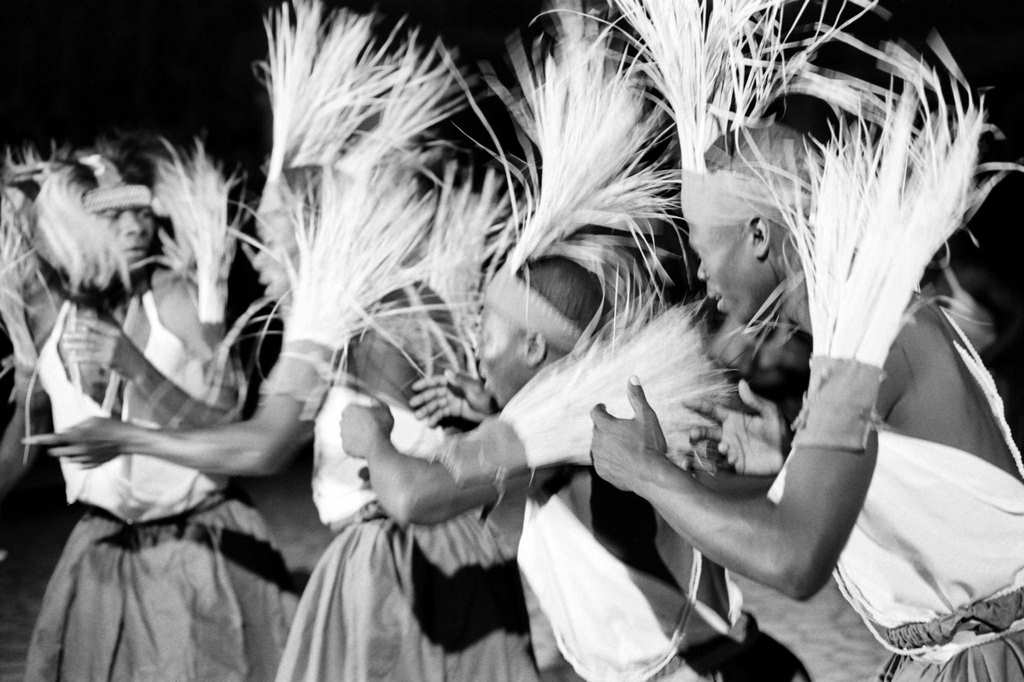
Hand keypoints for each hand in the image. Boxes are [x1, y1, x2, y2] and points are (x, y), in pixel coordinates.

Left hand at [27, 417, 143, 467]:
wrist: (127, 440)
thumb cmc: (111, 426)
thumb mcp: (92, 420)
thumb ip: (76, 426)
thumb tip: (65, 433)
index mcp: (77, 436)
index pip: (52, 439)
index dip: (37, 440)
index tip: (26, 440)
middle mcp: (78, 450)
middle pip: (56, 452)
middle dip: (58, 447)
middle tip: (69, 440)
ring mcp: (84, 459)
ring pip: (67, 458)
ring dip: (70, 452)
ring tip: (86, 443)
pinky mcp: (90, 465)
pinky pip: (78, 463)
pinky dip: (81, 457)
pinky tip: (93, 450)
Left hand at [59, 315, 142, 377]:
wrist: (141, 369)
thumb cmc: (130, 356)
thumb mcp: (121, 341)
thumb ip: (106, 335)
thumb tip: (87, 329)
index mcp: (116, 332)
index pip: (97, 323)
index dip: (84, 320)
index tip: (74, 320)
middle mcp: (113, 339)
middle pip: (89, 335)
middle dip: (75, 335)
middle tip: (65, 336)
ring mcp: (111, 350)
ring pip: (87, 346)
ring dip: (74, 346)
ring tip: (65, 345)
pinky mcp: (108, 360)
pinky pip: (89, 358)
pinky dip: (79, 358)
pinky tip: (72, 358)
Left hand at [340, 401, 393, 459]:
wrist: (377, 446)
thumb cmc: (381, 426)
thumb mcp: (384, 409)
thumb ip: (377, 402)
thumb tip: (373, 400)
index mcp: (350, 409)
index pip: (352, 408)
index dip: (361, 412)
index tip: (368, 416)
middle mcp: (343, 421)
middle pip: (348, 420)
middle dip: (357, 423)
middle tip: (369, 427)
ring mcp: (343, 435)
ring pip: (349, 433)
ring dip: (357, 434)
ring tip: (369, 437)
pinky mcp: (345, 447)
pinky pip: (351, 445)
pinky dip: (357, 445)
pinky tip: (366, 445)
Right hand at [409, 371, 494, 426]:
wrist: (494, 412)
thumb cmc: (486, 397)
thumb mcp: (474, 388)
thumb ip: (460, 380)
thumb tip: (446, 371)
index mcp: (456, 381)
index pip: (438, 381)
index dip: (426, 383)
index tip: (415, 388)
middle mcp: (452, 389)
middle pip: (434, 393)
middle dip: (423, 398)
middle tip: (412, 404)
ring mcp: (453, 400)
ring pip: (436, 404)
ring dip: (427, 410)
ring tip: (418, 416)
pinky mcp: (454, 410)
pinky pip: (442, 413)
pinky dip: (435, 418)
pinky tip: (429, 424)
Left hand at [590, 377, 668, 492]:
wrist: (651, 476)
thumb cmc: (650, 445)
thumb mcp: (647, 417)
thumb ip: (637, 397)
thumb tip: (632, 378)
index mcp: (605, 426)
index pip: (596, 412)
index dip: (600, 408)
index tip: (603, 407)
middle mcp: (597, 442)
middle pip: (598, 430)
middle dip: (606, 427)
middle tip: (619, 429)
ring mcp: (599, 458)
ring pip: (599, 447)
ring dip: (607, 444)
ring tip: (623, 446)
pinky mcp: (602, 472)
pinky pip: (603, 462)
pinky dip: (610, 459)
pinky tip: (622, 460)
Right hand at [687, 381, 787, 474]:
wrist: (788, 454)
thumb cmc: (780, 431)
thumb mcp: (770, 413)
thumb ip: (754, 400)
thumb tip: (742, 383)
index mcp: (733, 419)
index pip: (711, 410)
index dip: (698, 405)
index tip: (685, 401)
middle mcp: (727, 433)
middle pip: (705, 431)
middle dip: (696, 432)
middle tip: (693, 435)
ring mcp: (729, 449)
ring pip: (709, 448)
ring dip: (709, 449)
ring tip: (722, 448)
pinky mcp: (734, 465)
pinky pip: (720, 464)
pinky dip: (719, 462)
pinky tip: (728, 459)